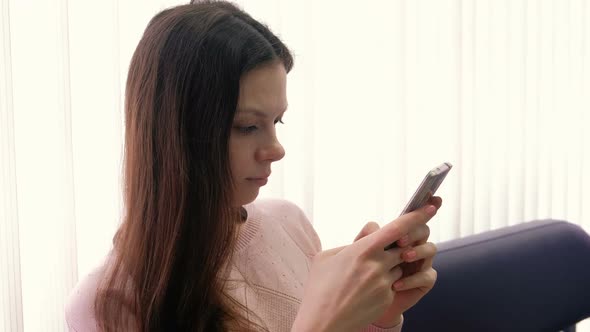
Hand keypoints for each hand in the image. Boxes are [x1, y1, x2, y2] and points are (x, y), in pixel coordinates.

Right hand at [292, 204, 438, 331]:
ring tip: (363, 277)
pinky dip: (383, 283)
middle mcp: (378, 265)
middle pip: (402, 247)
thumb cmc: (319, 288)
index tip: (430, 207)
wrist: (322, 323)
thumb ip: (353, 241)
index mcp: (363, 249)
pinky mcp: (387, 298)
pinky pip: (393, 283)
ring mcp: (384, 283)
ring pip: (399, 266)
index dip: (416, 216)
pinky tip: (363, 291)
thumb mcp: (326, 257)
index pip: (397, 228)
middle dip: (397, 246)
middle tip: (379, 252)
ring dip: (388, 266)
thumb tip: (370, 234)